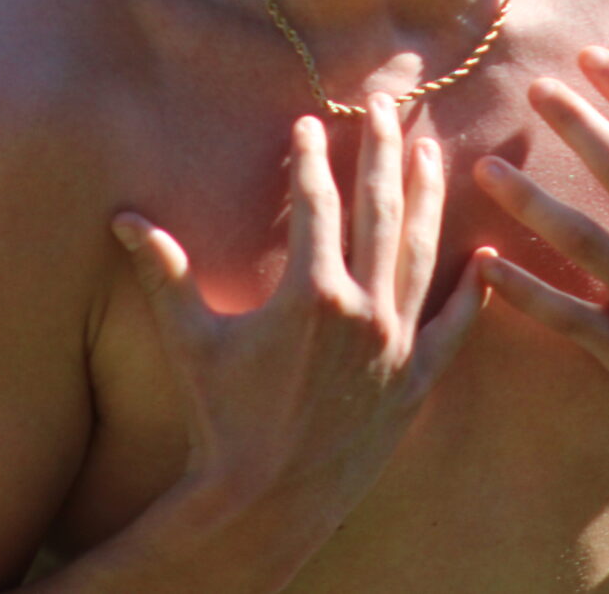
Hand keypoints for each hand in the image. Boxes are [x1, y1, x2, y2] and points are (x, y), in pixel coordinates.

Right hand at [111, 94, 485, 551]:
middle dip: (385, 151)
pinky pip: (452, 328)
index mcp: (310, 293)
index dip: (312, 159)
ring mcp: (396, 346)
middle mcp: (363, 310)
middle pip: (380, 210)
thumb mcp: (190, 341)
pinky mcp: (415, 382)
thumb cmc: (221, 420)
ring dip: (428, 199)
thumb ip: (163, 273)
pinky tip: (486, 258)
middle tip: (390, 106)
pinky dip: (470, 292)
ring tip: (433, 153)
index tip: (311, 122)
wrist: (266, 502)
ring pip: (420, 254)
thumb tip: (122, 217)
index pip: (318, 203)